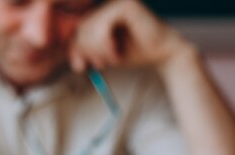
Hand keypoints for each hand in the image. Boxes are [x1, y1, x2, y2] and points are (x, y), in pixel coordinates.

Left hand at [69, 0, 192, 72]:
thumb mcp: (102, 55)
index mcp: (101, 12)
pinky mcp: (126, 5)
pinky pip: (103, 25)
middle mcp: (107, 3)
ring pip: (90, 27)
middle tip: (99, 65)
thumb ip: (85, 52)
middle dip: (86, 51)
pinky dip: (105, 44)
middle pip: (81, 27)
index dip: (75, 49)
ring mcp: (117, 2)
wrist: (161, 54)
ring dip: (96, 50)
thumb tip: (73, 59)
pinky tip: (116, 53)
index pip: (77, 29)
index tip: (81, 67)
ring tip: (111, 60)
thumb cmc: (133, 53)